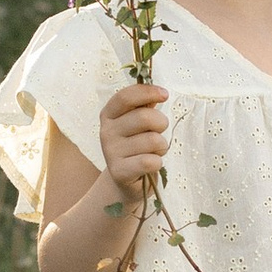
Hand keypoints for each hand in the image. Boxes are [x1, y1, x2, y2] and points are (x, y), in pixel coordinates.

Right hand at [99, 80, 170, 200]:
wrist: (125, 180)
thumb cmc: (136, 146)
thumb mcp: (138, 123)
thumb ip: (145, 106)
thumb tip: (158, 92)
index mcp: (109, 115)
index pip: (126, 97)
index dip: (148, 92)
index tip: (165, 94)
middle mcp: (106, 131)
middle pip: (144, 117)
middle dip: (161, 123)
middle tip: (160, 131)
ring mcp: (111, 152)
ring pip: (152, 140)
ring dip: (161, 146)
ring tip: (154, 151)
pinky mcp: (119, 171)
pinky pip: (150, 161)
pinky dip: (158, 162)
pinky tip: (151, 164)